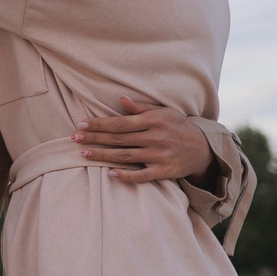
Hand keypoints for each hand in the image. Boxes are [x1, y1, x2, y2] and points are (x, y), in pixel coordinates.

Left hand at [73, 96, 215, 185]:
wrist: (202, 148)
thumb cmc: (178, 126)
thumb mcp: (164, 112)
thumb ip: (142, 107)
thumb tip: (121, 100)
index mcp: (153, 121)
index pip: (120, 122)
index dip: (99, 124)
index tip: (81, 124)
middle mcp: (155, 137)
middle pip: (119, 139)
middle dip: (95, 139)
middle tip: (74, 139)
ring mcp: (159, 155)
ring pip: (126, 156)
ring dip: (103, 156)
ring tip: (84, 154)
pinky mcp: (164, 171)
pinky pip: (142, 175)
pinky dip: (126, 175)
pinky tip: (110, 174)